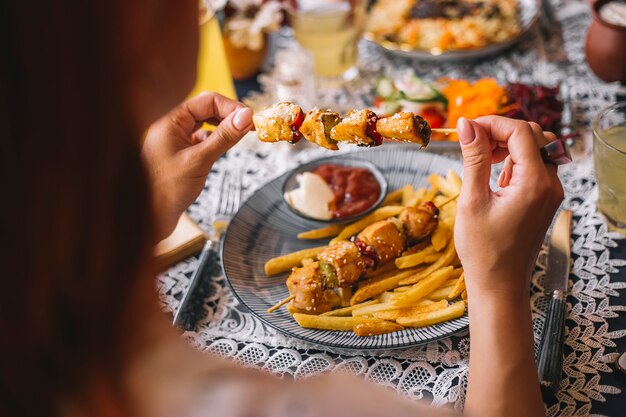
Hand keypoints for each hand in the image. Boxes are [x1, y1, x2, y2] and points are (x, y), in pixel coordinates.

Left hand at [142, 92, 252, 239]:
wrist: (149, 218)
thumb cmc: (165, 191)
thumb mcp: (200, 160)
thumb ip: (223, 137)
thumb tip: (245, 116)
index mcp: (171, 122)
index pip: (206, 101)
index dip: (231, 107)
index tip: (250, 119)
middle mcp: (171, 128)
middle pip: (206, 110)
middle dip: (229, 116)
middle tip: (250, 127)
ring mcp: (175, 141)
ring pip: (204, 124)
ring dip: (223, 128)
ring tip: (240, 136)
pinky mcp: (180, 155)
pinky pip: (200, 140)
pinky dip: (214, 141)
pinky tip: (222, 149)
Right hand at [454, 116, 563, 299]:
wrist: (500, 283)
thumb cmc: (483, 249)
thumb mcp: (473, 200)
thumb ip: (474, 158)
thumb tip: (467, 126)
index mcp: (534, 183)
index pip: (519, 131)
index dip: (491, 124)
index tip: (466, 128)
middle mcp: (550, 183)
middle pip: (532, 134)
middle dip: (500, 131)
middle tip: (472, 141)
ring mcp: (551, 191)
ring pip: (536, 147)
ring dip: (508, 144)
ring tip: (481, 158)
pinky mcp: (545, 198)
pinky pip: (535, 165)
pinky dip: (514, 160)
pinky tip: (494, 175)